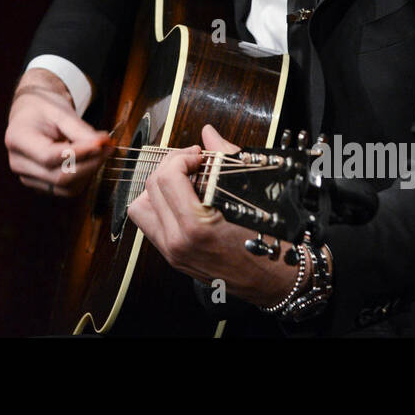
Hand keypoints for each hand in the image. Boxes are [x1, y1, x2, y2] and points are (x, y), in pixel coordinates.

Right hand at [5, 69, 110, 196]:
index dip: (78, 153)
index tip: (100, 144)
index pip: (49, 156)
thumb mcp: (60, 111)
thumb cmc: (43, 109)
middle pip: (59, 177)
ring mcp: (27, 177)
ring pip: (65, 187)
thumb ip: (80, 130)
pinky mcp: (40, 185)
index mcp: (17, 139)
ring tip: (101, 151)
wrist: (31, 114)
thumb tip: (102, 145)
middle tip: (108, 146)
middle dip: (89, 164)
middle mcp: (18, 163)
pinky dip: (83, 176)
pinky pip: (66, 189)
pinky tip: (90, 160)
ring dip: (89, 172)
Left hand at [127, 124, 301, 307]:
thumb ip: (224, 158)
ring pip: (141, 207)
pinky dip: (159, 206)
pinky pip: (150, 225)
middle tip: (192, 161)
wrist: (273, 281)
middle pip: (151, 187)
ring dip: (157, 187)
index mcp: (197, 228)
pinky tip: (181, 200)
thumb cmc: (269, 243)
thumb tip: (209, 134)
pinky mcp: (172, 257)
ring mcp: (172, 253)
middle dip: (171, 165)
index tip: (199, 155)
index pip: (167, 178)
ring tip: (181, 181)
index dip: (181, 157)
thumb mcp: (250, 195)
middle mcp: (178, 243)